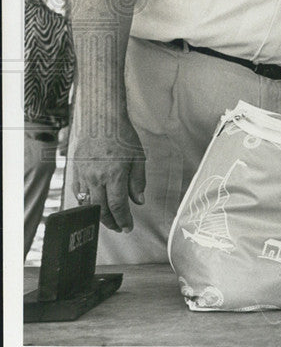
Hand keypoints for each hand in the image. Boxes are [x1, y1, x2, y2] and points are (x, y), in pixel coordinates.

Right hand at [70, 113, 145, 231]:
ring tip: (108, 218)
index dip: (123, 220)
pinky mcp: (75, 170)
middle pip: (101, 209)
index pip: (118, 206)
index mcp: (114, 175)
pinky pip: (78, 192)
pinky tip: (94, 203)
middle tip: (118, 227)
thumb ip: (138, 181)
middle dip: (110, 222)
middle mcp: (96, 178)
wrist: (100, 119)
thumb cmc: (122, 136)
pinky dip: (85, 202)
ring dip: (97, 214)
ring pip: (87, 203)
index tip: (128, 227)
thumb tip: (138, 201)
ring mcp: (83, 175)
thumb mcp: (139, 157)